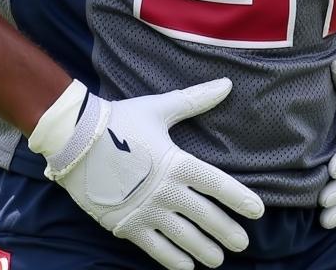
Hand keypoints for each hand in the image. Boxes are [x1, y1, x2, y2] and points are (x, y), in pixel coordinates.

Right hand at [28, 78, 263, 269]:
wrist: (76, 140)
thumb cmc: (120, 121)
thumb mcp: (160, 108)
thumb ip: (195, 100)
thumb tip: (227, 84)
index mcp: (177, 162)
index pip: (216, 184)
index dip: (238, 198)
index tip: (258, 211)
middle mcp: (166, 191)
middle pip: (204, 215)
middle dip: (225, 230)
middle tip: (243, 244)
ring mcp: (146, 211)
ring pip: (183, 237)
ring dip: (203, 249)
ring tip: (218, 259)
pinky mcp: (126, 225)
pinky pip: (154, 249)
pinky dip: (172, 260)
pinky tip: (186, 267)